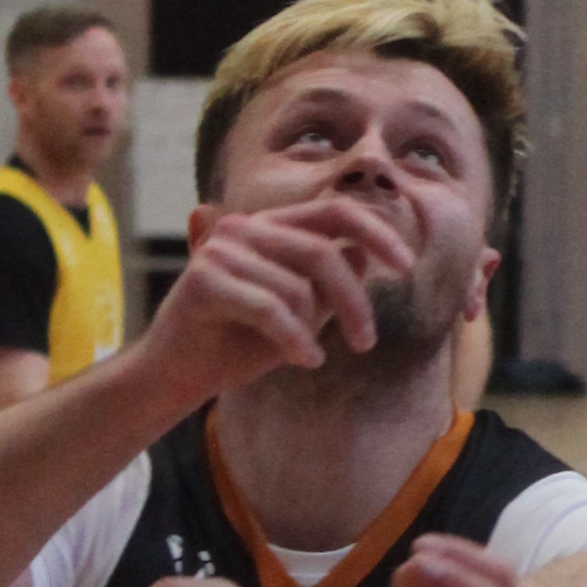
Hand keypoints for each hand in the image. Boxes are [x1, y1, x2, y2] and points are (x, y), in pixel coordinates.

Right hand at [141, 184, 419, 405]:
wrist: (179, 375)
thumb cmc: (243, 342)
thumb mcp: (302, 311)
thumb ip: (331, 281)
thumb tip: (365, 254)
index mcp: (271, 226)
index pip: (335, 211)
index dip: (377, 232)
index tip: (408, 266)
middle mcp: (244, 227)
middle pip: (323, 253)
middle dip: (354, 302)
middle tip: (367, 343)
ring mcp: (220, 250)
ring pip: (297, 288)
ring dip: (314, 330)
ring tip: (309, 355)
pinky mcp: (202, 280)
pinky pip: (269, 309)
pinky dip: (294, 340)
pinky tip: (305, 360)